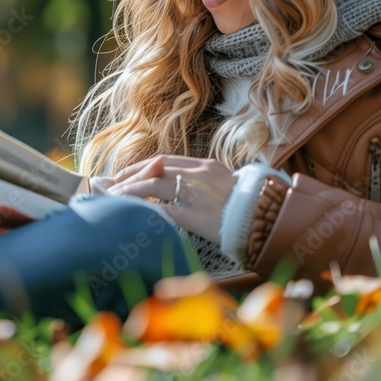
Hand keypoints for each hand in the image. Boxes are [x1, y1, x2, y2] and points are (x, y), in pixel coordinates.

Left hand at [105, 155, 235, 243]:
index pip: (165, 160)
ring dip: (131, 190)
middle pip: (155, 169)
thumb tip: (181, 186)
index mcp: (206, 165)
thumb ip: (204, 181)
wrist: (267, 220)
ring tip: (115, 197)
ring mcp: (197, 194)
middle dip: (131, 175)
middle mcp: (199, 175)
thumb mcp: (226, 184)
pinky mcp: (195, 216)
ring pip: (154, 185)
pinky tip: (134, 213)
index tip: (127, 172)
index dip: (142, 165)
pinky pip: (163, 210)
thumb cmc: (247, 206)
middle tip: (113, 183)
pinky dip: (146, 209)